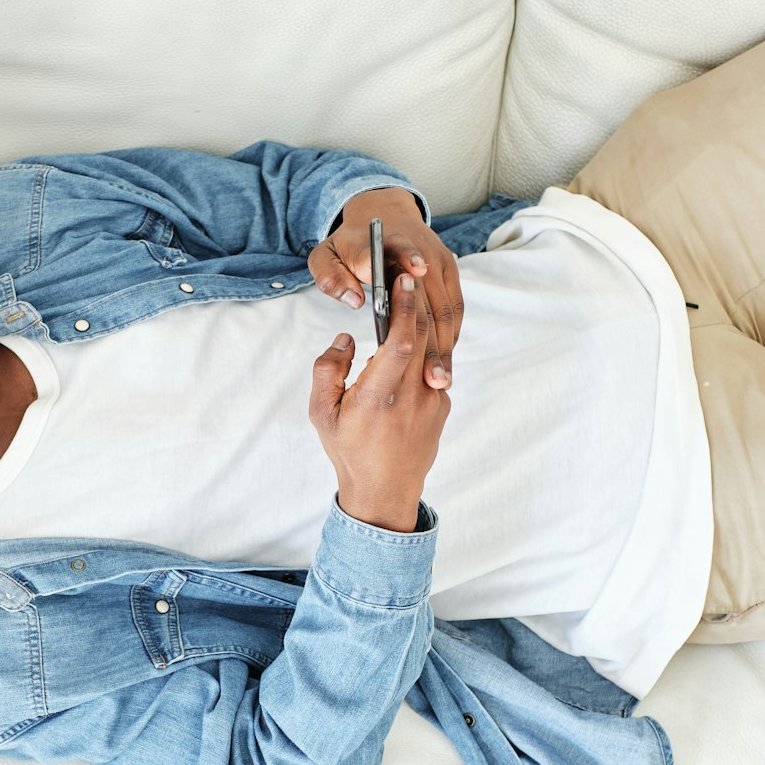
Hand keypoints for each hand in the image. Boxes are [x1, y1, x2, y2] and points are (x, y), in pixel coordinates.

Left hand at [308, 187, 463, 390]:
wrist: (382, 214)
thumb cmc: (349, 246)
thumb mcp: (325, 255)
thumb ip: (331, 276)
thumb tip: (355, 301)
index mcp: (387, 241)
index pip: (400, 248)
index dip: (409, 261)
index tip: (417, 282)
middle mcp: (420, 249)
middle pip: (430, 298)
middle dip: (432, 341)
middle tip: (430, 379)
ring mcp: (439, 261)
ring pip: (446, 309)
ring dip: (444, 347)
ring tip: (440, 381)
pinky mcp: (449, 271)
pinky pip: (454, 308)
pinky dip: (450, 336)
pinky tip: (442, 362)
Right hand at [309, 266, 448, 531]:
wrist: (385, 490)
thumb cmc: (349, 451)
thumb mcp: (321, 413)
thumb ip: (327, 370)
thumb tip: (346, 338)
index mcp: (377, 398)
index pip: (399, 342)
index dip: (403, 308)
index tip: (402, 281)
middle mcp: (410, 398)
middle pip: (422, 336)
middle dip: (415, 301)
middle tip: (405, 274)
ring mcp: (432, 403)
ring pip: (431, 349)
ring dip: (422, 321)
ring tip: (408, 300)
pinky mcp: (442, 406)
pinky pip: (433, 368)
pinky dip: (423, 349)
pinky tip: (410, 341)